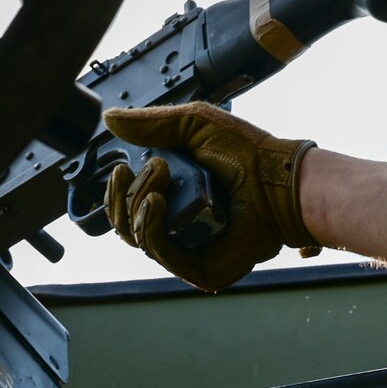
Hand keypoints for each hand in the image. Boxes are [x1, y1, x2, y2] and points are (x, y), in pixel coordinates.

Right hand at [103, 103, 318, 292]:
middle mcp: (175, 223)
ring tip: (160, 184)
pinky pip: (160, 254)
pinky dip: (150, 228)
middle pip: (123, 221)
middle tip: (155, 170)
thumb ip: (151, 123)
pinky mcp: (199, 268)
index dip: (115, 190)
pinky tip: (156, 204)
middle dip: (126, 195)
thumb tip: (108, 119)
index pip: (125, 202)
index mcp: (171, 194)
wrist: (278, 180)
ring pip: (136, 237)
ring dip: (137, 206)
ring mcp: (186, 247)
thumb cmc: (244, 151)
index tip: (121, 168)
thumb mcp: (193, 125)